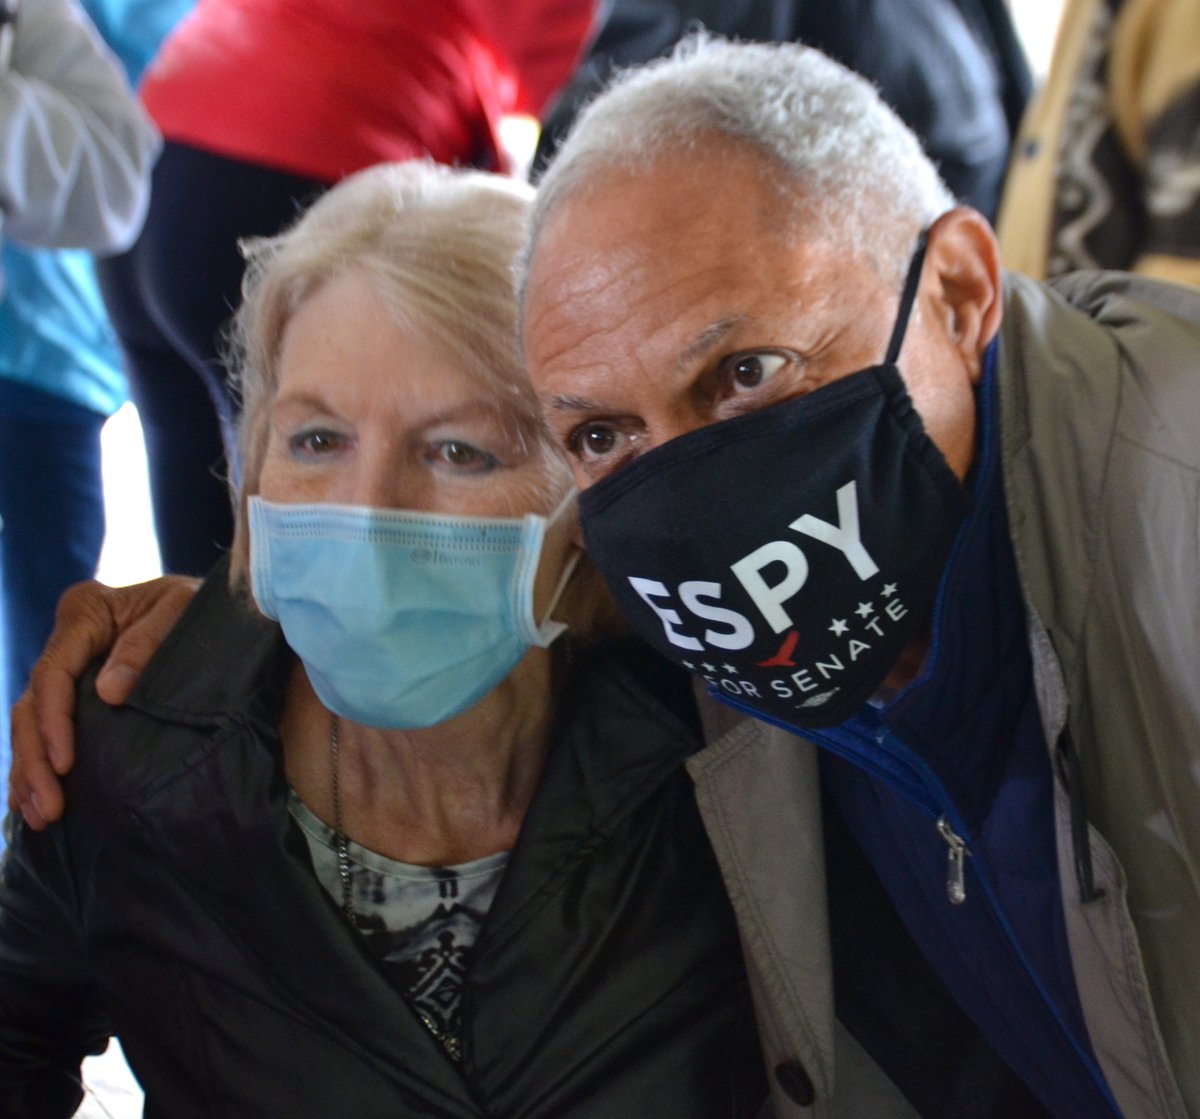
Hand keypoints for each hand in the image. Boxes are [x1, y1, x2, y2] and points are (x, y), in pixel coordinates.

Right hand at [8, 575, 198, 829]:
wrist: (218, 606)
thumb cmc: (202, 605)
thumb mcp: (182, 610)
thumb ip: (146, 644)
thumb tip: (109, 692)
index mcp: (86, 611)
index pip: (53, 672)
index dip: (53, 722)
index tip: (64, 764)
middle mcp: (68, 639)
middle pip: (33, 703)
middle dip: (36, 760)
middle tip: (47, 809)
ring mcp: (69, 666)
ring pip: (31, 723)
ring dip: (30, 772)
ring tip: (39, 816)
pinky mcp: (78, 691)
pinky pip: (45, 731)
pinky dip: (37, 766)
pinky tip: (31, 802)